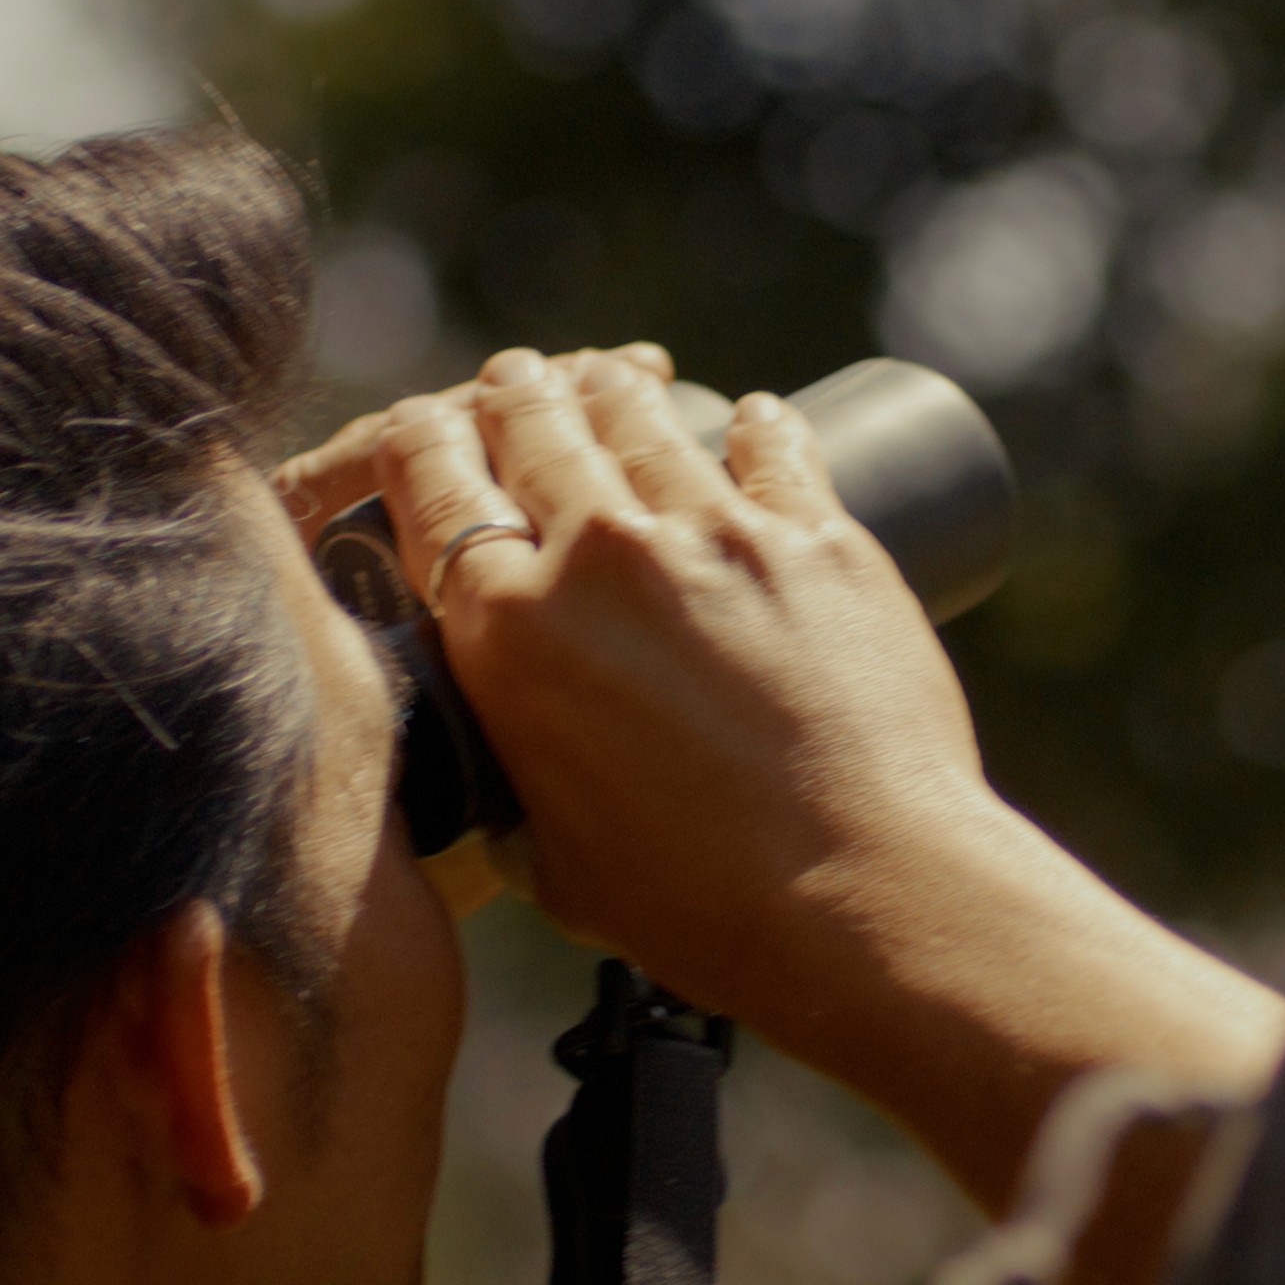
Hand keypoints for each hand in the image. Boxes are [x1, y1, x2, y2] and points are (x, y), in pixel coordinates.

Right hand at [296, 346, 998, 1007]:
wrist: (863, 896)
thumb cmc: (699, 906)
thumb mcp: (549, 860)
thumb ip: (512, 792)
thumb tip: (514, 766)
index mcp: (508, 630)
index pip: (432, 479)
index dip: (421, 438)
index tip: (429, 429)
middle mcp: (601, 556)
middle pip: (534, 421)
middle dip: (516, 391)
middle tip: (517, 380)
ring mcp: (718, 534)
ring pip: (643, 415)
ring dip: (616, 389)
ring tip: (612, 378)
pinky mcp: (822, 538)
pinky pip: (774, 447)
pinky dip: (756, 425)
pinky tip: (754, 413)